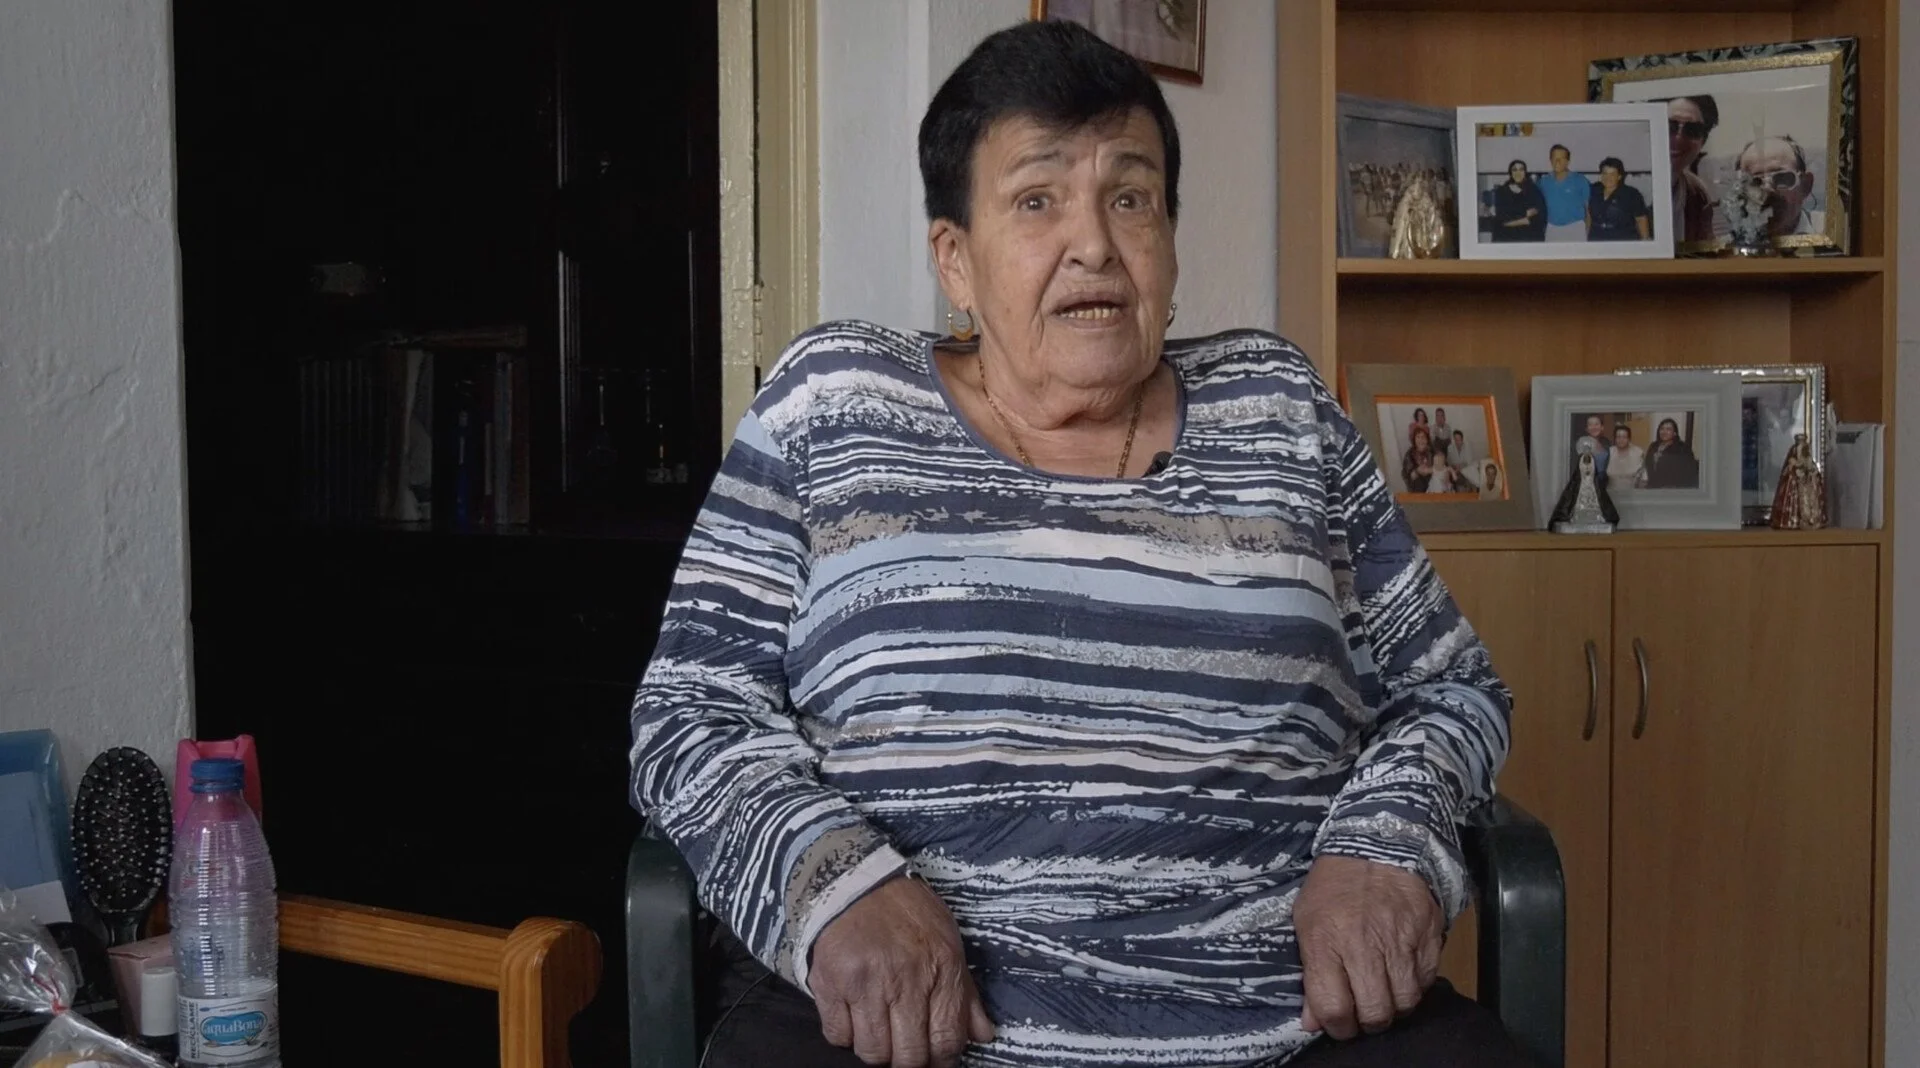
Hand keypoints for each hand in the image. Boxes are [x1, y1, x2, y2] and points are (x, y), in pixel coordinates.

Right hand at [809, 874, 994, 1066]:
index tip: (936, 1058)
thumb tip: (982, 1035)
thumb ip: (964, 993)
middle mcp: (903, 979)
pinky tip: (854, 1015)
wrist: (857, 881)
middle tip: (905, 1048)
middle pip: (908, 1056)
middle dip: (909, 1060)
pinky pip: (837, 1036)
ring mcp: (863, 984)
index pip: (947, 1040)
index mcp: (940, 968)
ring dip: (877, 1049)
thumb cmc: (908, 913)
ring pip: (871, 1052)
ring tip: (880, 1030)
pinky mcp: (828, 983)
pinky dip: (846, 1034)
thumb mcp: (948, 943)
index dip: (942, 1060)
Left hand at [1294, 855, 1442, 1040]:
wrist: (1376, 846)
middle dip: (1368, 1023)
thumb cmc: (1333, 887)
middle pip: (1376, 1011)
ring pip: (1406, 1001)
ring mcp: (1401, 940)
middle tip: (1364, 1015)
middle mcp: (1365, 944)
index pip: (1334, 1007)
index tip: (1338, 1025)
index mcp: (1327, 941)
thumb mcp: (1306, 922)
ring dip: (1395, 1008)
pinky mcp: (1428, 935)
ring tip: (1384, 997)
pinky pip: (1426, 980)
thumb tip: (1313, 1021)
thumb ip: (1310, 974)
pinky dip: (1415, 986)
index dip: (1337, 1027)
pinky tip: (1402, 976)